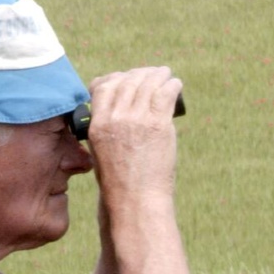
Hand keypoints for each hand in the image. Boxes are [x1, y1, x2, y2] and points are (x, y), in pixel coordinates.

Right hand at [84, 66, 182, 211]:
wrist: (136, 200)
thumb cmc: (121, 182)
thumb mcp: (102, 150)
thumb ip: (108, 128)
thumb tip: (124, 110)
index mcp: (97, 123)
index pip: (103, 86)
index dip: (117, 77)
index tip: (127, 77)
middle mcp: (114, 118)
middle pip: (127, 81)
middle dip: (141, 74)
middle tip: (153, 73)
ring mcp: (136, 120)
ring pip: (147, 84)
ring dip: (159, 75)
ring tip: (166, 74)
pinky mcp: (157, 125)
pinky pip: (165, 94)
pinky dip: (172, 85)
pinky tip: (176, 84)